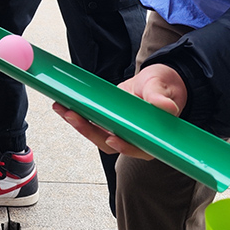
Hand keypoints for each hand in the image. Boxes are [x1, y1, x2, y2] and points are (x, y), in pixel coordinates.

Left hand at [52, 64, 186, 158]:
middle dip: (89, 130)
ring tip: (62, 109)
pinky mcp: (109, 122)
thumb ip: (161, 98)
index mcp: (151, 137)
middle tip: (74, 116)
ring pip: (97, 134)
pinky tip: (64, 107)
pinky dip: (78, 116)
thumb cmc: (164, 88)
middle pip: (109, 142)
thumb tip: (166, 107)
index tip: (112, 138)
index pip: (136, 147)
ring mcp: (120, 131)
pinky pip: (92, 123)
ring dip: (78, 123)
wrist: (158, 82)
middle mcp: (134, 138)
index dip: (124, 146)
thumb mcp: (163, 88)